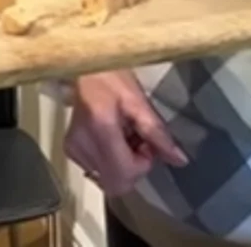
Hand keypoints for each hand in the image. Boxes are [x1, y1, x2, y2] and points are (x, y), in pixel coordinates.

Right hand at [65, 70, 186, 195]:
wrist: (83, 66)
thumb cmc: (111, 77)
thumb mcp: (139, 102)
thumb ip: (158, 133)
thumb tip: (179, 159)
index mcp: (101, 129)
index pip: (125, 174)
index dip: (143, 165)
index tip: (146, 143)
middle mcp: (83, 144)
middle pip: (116, 183)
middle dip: (133, 168)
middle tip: (138, 141)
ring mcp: (74, 150)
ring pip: (108, 179)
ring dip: (123, 164)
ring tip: (124, 135)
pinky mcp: (70, 151)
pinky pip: (98, 171)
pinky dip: (111, 160)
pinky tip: (113, 138)